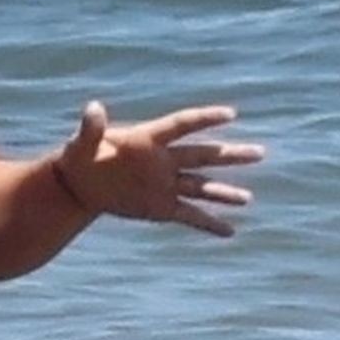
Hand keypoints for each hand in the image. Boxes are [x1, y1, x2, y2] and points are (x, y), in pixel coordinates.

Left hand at [54, 100, 264, 237]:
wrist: (79, 185)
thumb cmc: (79, 157)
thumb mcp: (81, 144)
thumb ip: (91, 128)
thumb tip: (92, 108)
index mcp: (148, 139)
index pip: (182, 125)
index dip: (205, 118)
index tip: (230, 113)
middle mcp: (163, 161)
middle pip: (202, 155)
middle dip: (229, 155)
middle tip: (260, 153)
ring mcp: (165, 184)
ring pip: (201, 187)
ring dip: (224, 192)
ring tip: (248, 198)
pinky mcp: (161, 207)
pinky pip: (189, 215)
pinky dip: (208, 224)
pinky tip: (230, 232)